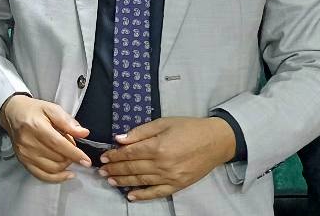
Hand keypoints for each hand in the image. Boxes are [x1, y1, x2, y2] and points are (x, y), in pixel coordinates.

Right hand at [0, 94, 91, 182]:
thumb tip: (84, 133)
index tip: (87, 161)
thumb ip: (68, 121)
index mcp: (36, 127)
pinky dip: (56, 178)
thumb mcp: (52, 109)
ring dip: (65, 165)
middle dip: (70, 155)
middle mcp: (28, 142)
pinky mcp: (23, 161)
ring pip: (52, 168)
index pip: (58, 144)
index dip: (74, 154)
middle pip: (57, 158)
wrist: (13, 113)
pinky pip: (42, 175)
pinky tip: (66, 174)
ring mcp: (25, 154)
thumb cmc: (34, 110)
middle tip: (71, 146)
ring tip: (67, 156)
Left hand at [99, 116, 236, 200]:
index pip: (129, 153)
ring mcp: (170, 177)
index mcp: (158, 146)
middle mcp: (162, 164)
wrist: (216, 141)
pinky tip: (131, 196)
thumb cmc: (190, 128)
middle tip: (102, 171)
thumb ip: (141, 132)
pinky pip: (157, 193)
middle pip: (132, 168)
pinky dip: (143, 195)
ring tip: (110, 181)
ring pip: (141, 181)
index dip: (114, 156)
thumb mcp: (164, 123)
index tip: (104, 157)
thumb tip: (120, 139)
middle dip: (115, 169)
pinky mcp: (178, 185)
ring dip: (123, 181)